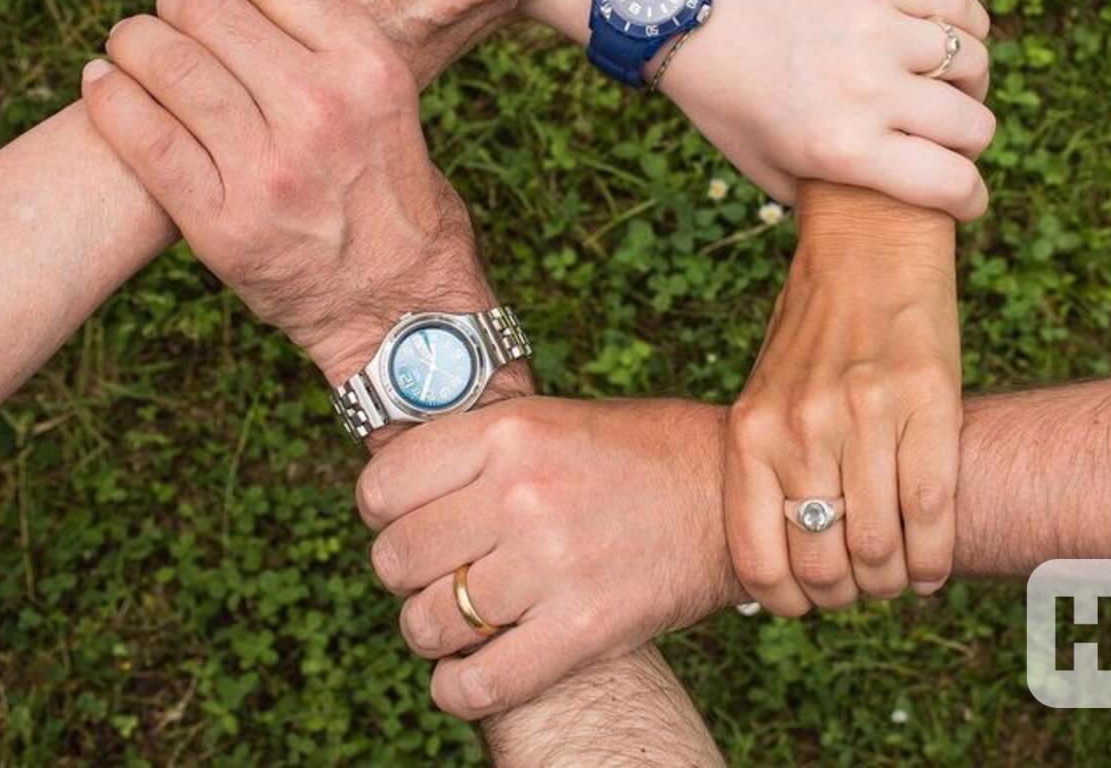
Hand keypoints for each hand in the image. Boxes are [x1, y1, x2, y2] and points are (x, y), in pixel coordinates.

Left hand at [81, 0, 492, 382]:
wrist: (401, 309)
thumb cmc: (396, 201)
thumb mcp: (393, 106)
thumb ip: (331, 51)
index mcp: (369, 69)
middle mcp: (320, 109)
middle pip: (203, 7)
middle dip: (175, 5)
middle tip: (172, 24)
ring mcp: (267, 169)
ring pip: (162, 61)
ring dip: (132, 44)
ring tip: (132, 51)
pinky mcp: (220, 223)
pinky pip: (138, 134)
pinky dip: (107, 97)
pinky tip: (103, 84)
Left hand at [355, 397, 738, 718]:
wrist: (729, 498)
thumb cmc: (634, 455)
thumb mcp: (549, 421)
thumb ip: (473, 451)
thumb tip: (389, 492)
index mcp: (509, 432)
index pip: (381, 487)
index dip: (383, 512)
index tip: (407, 520)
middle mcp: (523, 493)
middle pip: (396, 558)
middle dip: (408, 573)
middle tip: (443, 570)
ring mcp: (553, 563)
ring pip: (427, 623)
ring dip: (433, 630)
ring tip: (465, 617)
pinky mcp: (584, 628)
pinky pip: (478, 684)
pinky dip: (458, 690)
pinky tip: (469, 673)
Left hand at [657, 0, 994, 218]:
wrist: (688, 13)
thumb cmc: (724, 99)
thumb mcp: (765, 169)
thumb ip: (826, 196)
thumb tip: (883, 209)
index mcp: (841, 148)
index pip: (950, 183)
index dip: (970, 200)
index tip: (967, 200)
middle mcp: (868, 91)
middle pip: (973, 126)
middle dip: (969, 144)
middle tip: (948, 141)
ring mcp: (877, 29)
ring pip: (973, 61)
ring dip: (968, 83)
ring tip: (945, 87)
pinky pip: (957, 5)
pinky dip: (968, 27)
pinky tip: (952, 40)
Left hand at [725, 193, 960, 614]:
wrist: (867, 241)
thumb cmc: (815, 330)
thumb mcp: (767, 394)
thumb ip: (771, 466)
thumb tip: (787, 561)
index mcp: (751, 431)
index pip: (756, 558)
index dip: (786, 602)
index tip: (806, 604)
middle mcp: (800, 428)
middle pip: (824, 565)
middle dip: (847, 596)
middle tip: (861, 589)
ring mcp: (863, 415)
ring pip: (881, 549)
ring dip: (893, 583)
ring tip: (899, 577)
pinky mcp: (926, 401)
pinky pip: (933, 511)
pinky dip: (936, 557)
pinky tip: (933, 566)